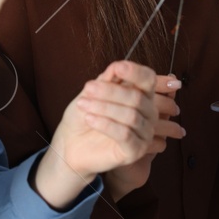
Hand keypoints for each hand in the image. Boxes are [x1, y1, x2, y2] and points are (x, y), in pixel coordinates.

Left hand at [36, 62, 184, 208]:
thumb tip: (117, 66)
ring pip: (131, 116)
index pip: (148, 79)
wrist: (71, 143)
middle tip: (88, 89)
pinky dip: (105, 124)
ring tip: (83, 104)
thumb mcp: (91, 93)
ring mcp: (144, 133)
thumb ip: (106, 79)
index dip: (135, 72)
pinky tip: (89, 119)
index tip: (118, 68)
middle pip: (137, 97)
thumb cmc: (84, 116)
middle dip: (110, 91)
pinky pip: (125, 134)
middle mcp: (148, 113)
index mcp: (141, 95)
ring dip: (103, 107)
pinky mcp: (136, 151)